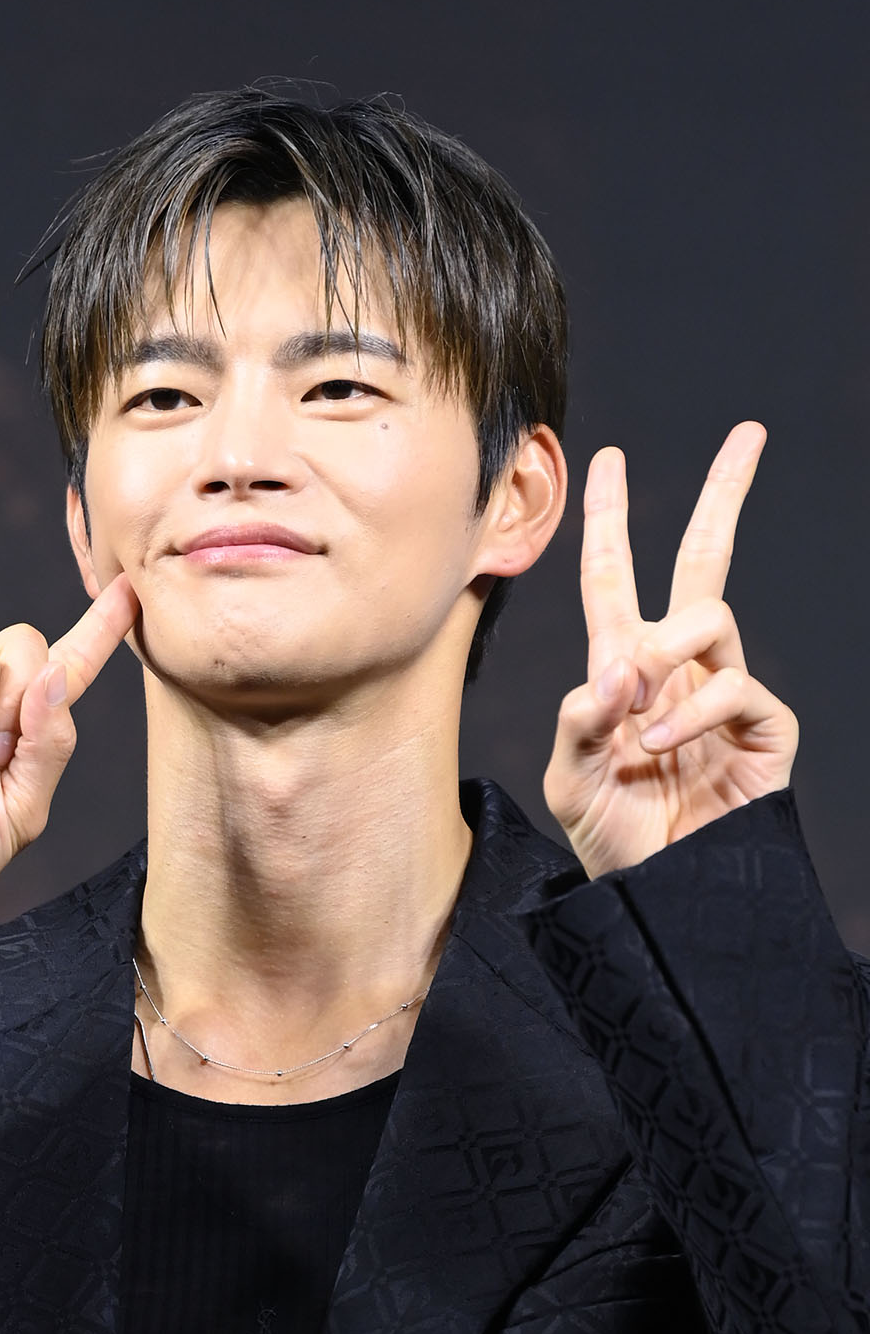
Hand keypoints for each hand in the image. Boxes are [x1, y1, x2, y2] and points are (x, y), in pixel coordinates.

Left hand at [543, 423, 797, 878]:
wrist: (662, 898)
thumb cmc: (614, 840)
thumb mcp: (569, 779)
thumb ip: (579, 718)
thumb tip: (621, 662)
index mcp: (621, 669)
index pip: (614, 577)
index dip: (609, 519)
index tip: (607, 459)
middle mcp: (676, 668)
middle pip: (706, 562)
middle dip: (725, 497)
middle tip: (749, 435)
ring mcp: (723, 693)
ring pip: (712, 616)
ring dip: (668, 655)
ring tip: (639, 721)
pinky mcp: (764, 727)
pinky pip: (734, 684)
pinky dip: (690, 711)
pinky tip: (659, 746)